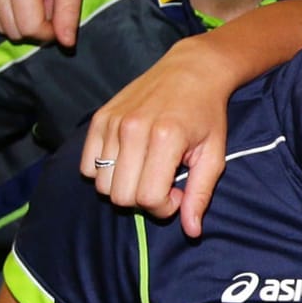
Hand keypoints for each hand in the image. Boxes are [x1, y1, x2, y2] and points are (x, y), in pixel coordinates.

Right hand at [0, 0, 85, 45]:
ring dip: (22, 18)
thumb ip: (69, 11)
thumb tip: (65, 44)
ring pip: (0, 24)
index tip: (61, 17)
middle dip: (36, 25)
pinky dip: (10, 9)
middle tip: (52, 2)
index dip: (49, 31)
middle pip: (12, 30)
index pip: (30, 28)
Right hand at [83, 38, 237, 236]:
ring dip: (124, 187)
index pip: (148, 198)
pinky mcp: (99, 119)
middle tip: (163, 183)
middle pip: (121, 197)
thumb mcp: (214, 154)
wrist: (191, 70)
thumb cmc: (207, 114)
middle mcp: (134, 129)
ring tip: (147, 170)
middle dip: (143, 201)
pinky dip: (105, 172)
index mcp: (165, 137)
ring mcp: (112, 122)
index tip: (178, 193)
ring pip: (102, 185)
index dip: (164, 207)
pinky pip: (87, 166)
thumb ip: (201, 194)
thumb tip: (191, 232)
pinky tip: (129, 160)